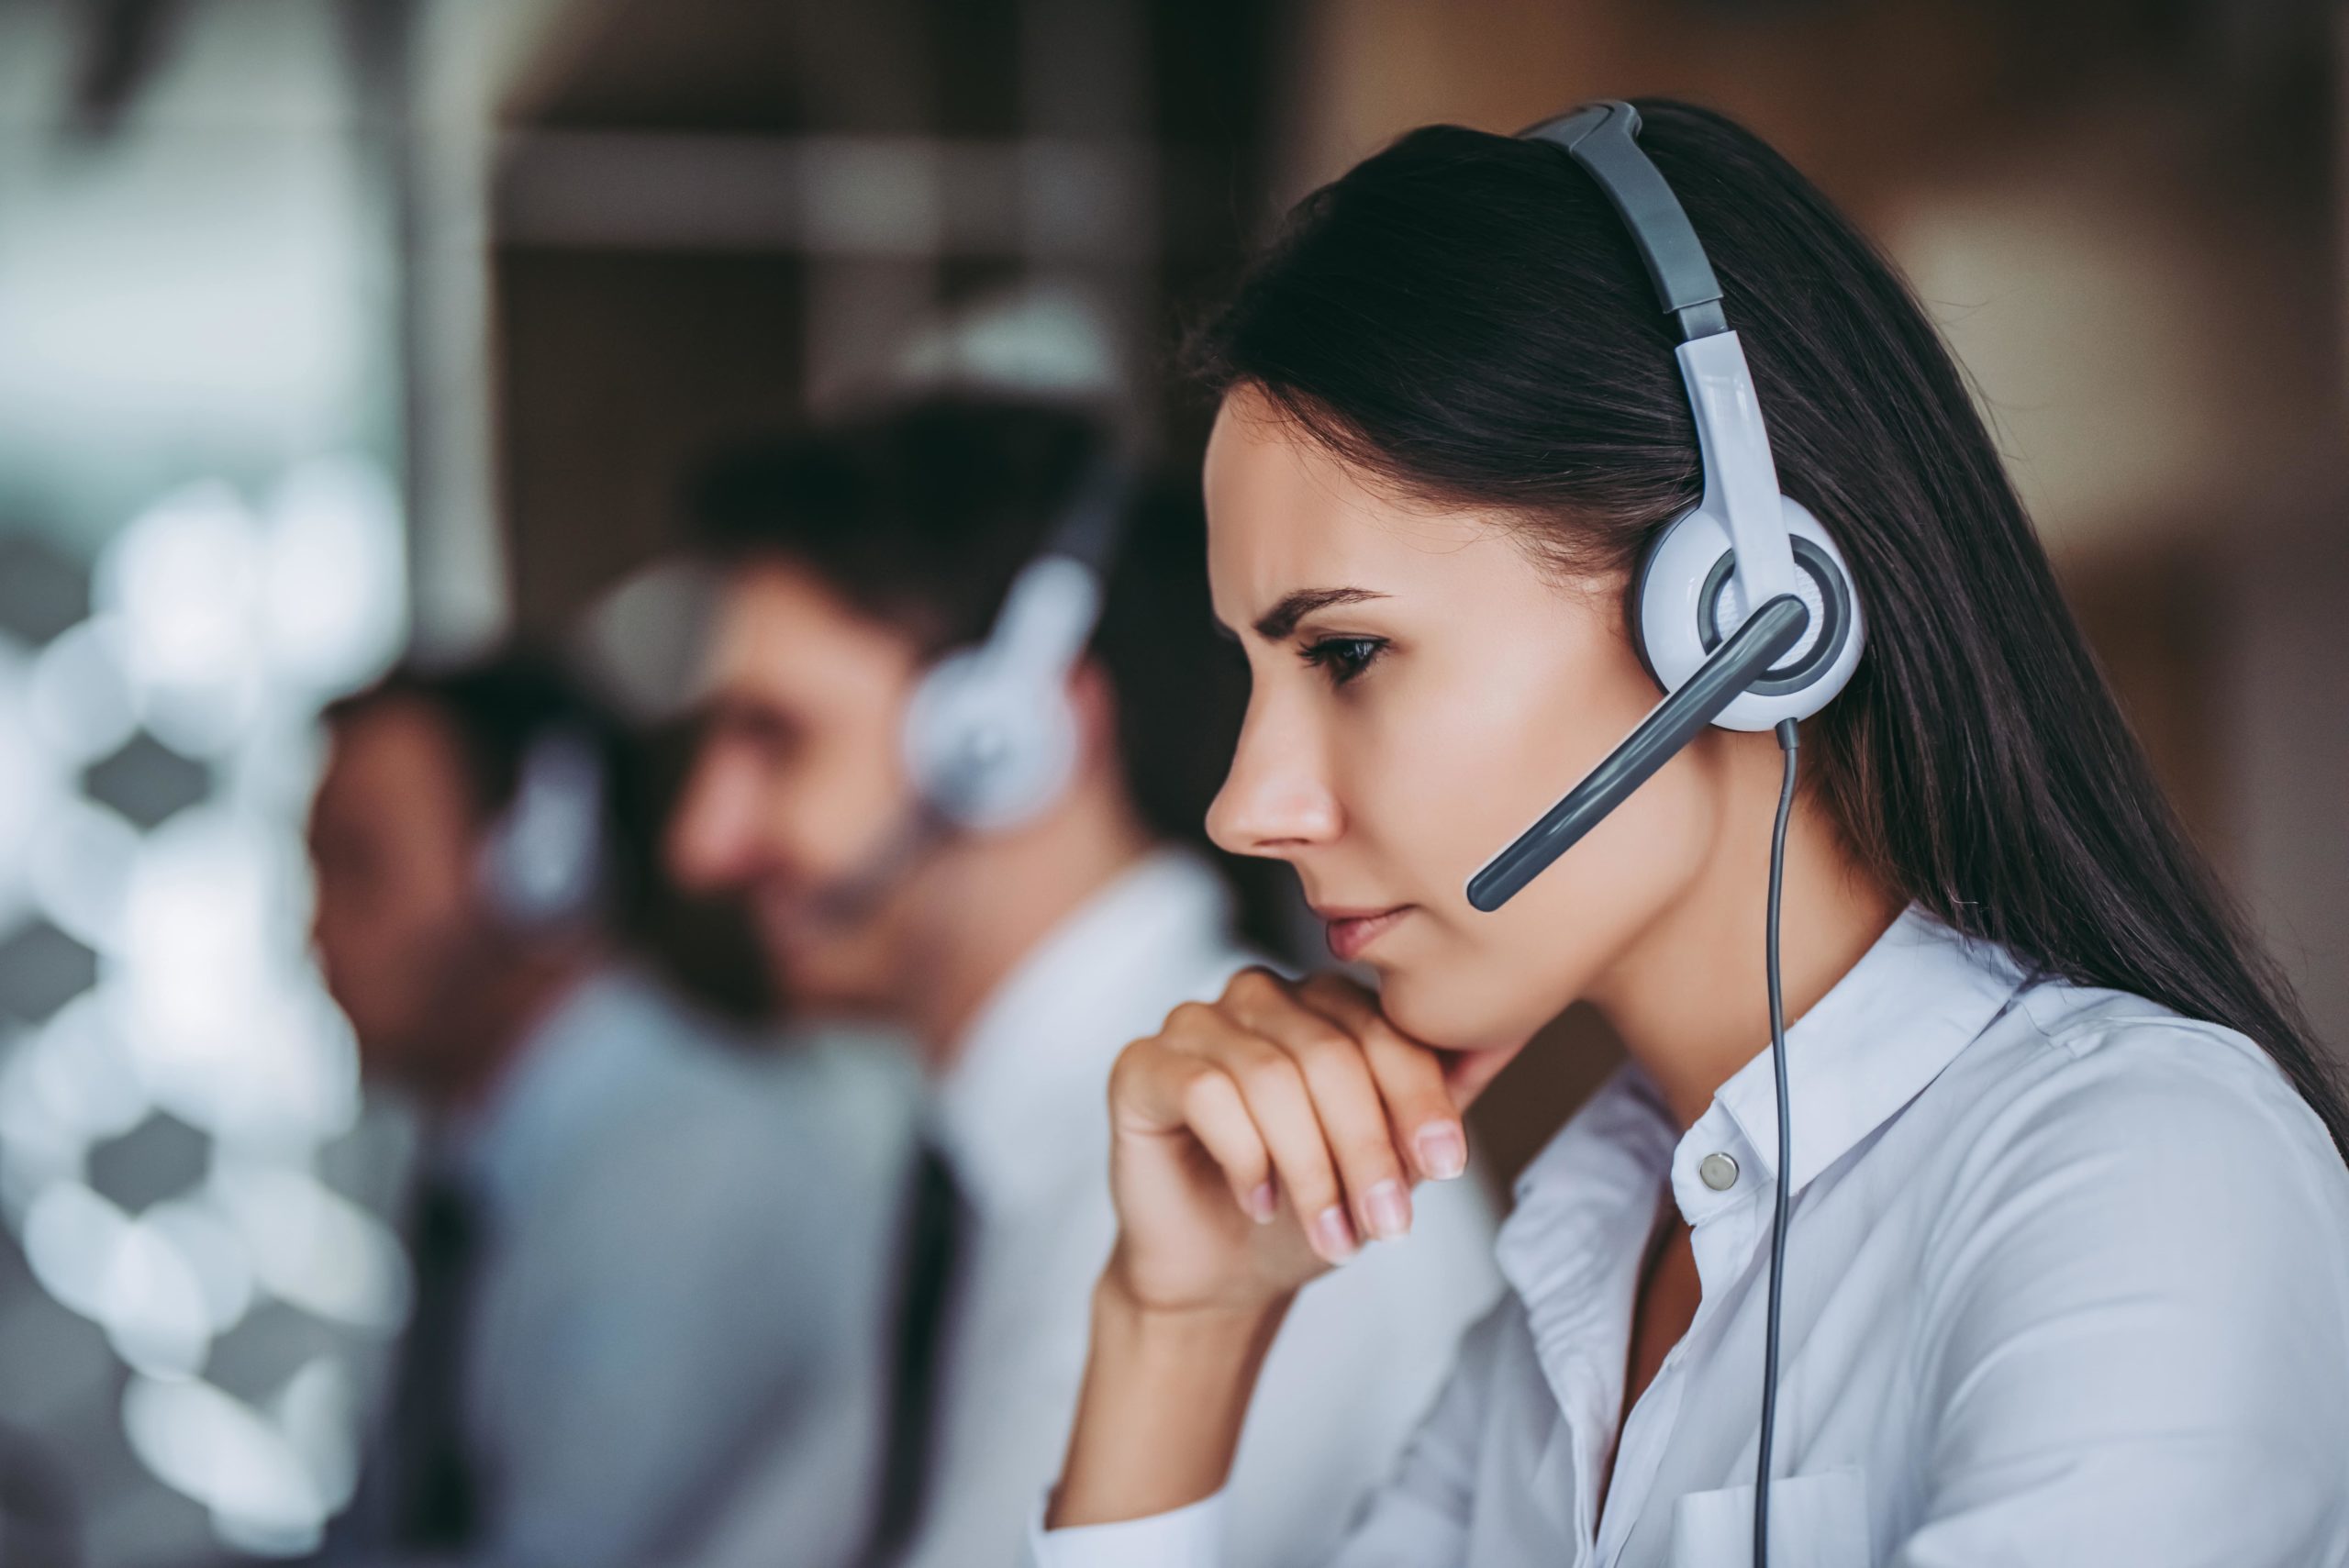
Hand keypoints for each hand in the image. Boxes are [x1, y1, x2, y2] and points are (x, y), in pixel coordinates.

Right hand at [1101, 967, 1492, 1318]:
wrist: (1222, 1274)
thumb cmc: (1307, 1207)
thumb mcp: (1392, 1158)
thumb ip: (1441, 1096)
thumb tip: (1509, 1032)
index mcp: (1322, 1004)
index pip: (1382, 1028)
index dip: (1418, 1098)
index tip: (1448, 1166)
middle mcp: (1258, 997)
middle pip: (1330, 1053)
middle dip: (1367, 1149)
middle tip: (1389, 1224)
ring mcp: (1194, 1024)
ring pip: (1272, 1075)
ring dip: (1312, 1169)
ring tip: (1333, 1234)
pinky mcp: (1142, 1065)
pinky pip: (1206, 1092)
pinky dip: (1246, 1157)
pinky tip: (1260, 1202)